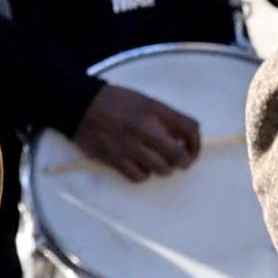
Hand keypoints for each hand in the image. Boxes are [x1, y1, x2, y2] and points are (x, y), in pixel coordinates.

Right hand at [69, 82, 200, 182]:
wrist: (80, 105)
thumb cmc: (115, 101)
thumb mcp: (145, 101)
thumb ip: (164, 118)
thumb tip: (182, 140)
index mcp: (155, 109)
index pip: (190, 129)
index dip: (196, 144)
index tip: (191, 150)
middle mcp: (145, 127)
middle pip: (179, 155)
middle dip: (183, 162)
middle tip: (178, 162)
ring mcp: (130, 145)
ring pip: (162, 169)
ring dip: (162, 168)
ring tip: (156, 162)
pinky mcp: (115, 159)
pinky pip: (140, 176)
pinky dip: (142, 174)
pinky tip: (139, 166)